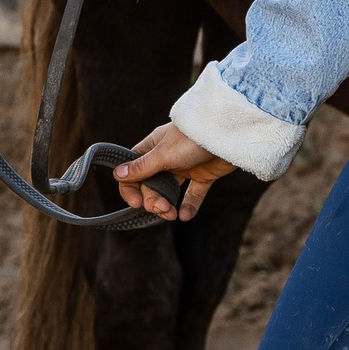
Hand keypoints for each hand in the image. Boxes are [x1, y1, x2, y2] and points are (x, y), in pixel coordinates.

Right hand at [111, 122, 234, 220]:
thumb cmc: (193, 138)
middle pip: (150, 186)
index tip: (136, 203)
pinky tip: (185, 215)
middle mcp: (166, 158)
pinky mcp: (203, 175)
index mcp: (152, 148)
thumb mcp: (164, 154)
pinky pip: (192, 195)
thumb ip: (143, 167)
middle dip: (153, 201)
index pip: (132, 171)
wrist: (230, 133)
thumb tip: (118, 174)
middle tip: (163, 210)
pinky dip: (188, 206)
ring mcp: (185, 167)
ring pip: (169, 192)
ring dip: (167, 206)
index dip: (131, 189)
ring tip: (173, 215)